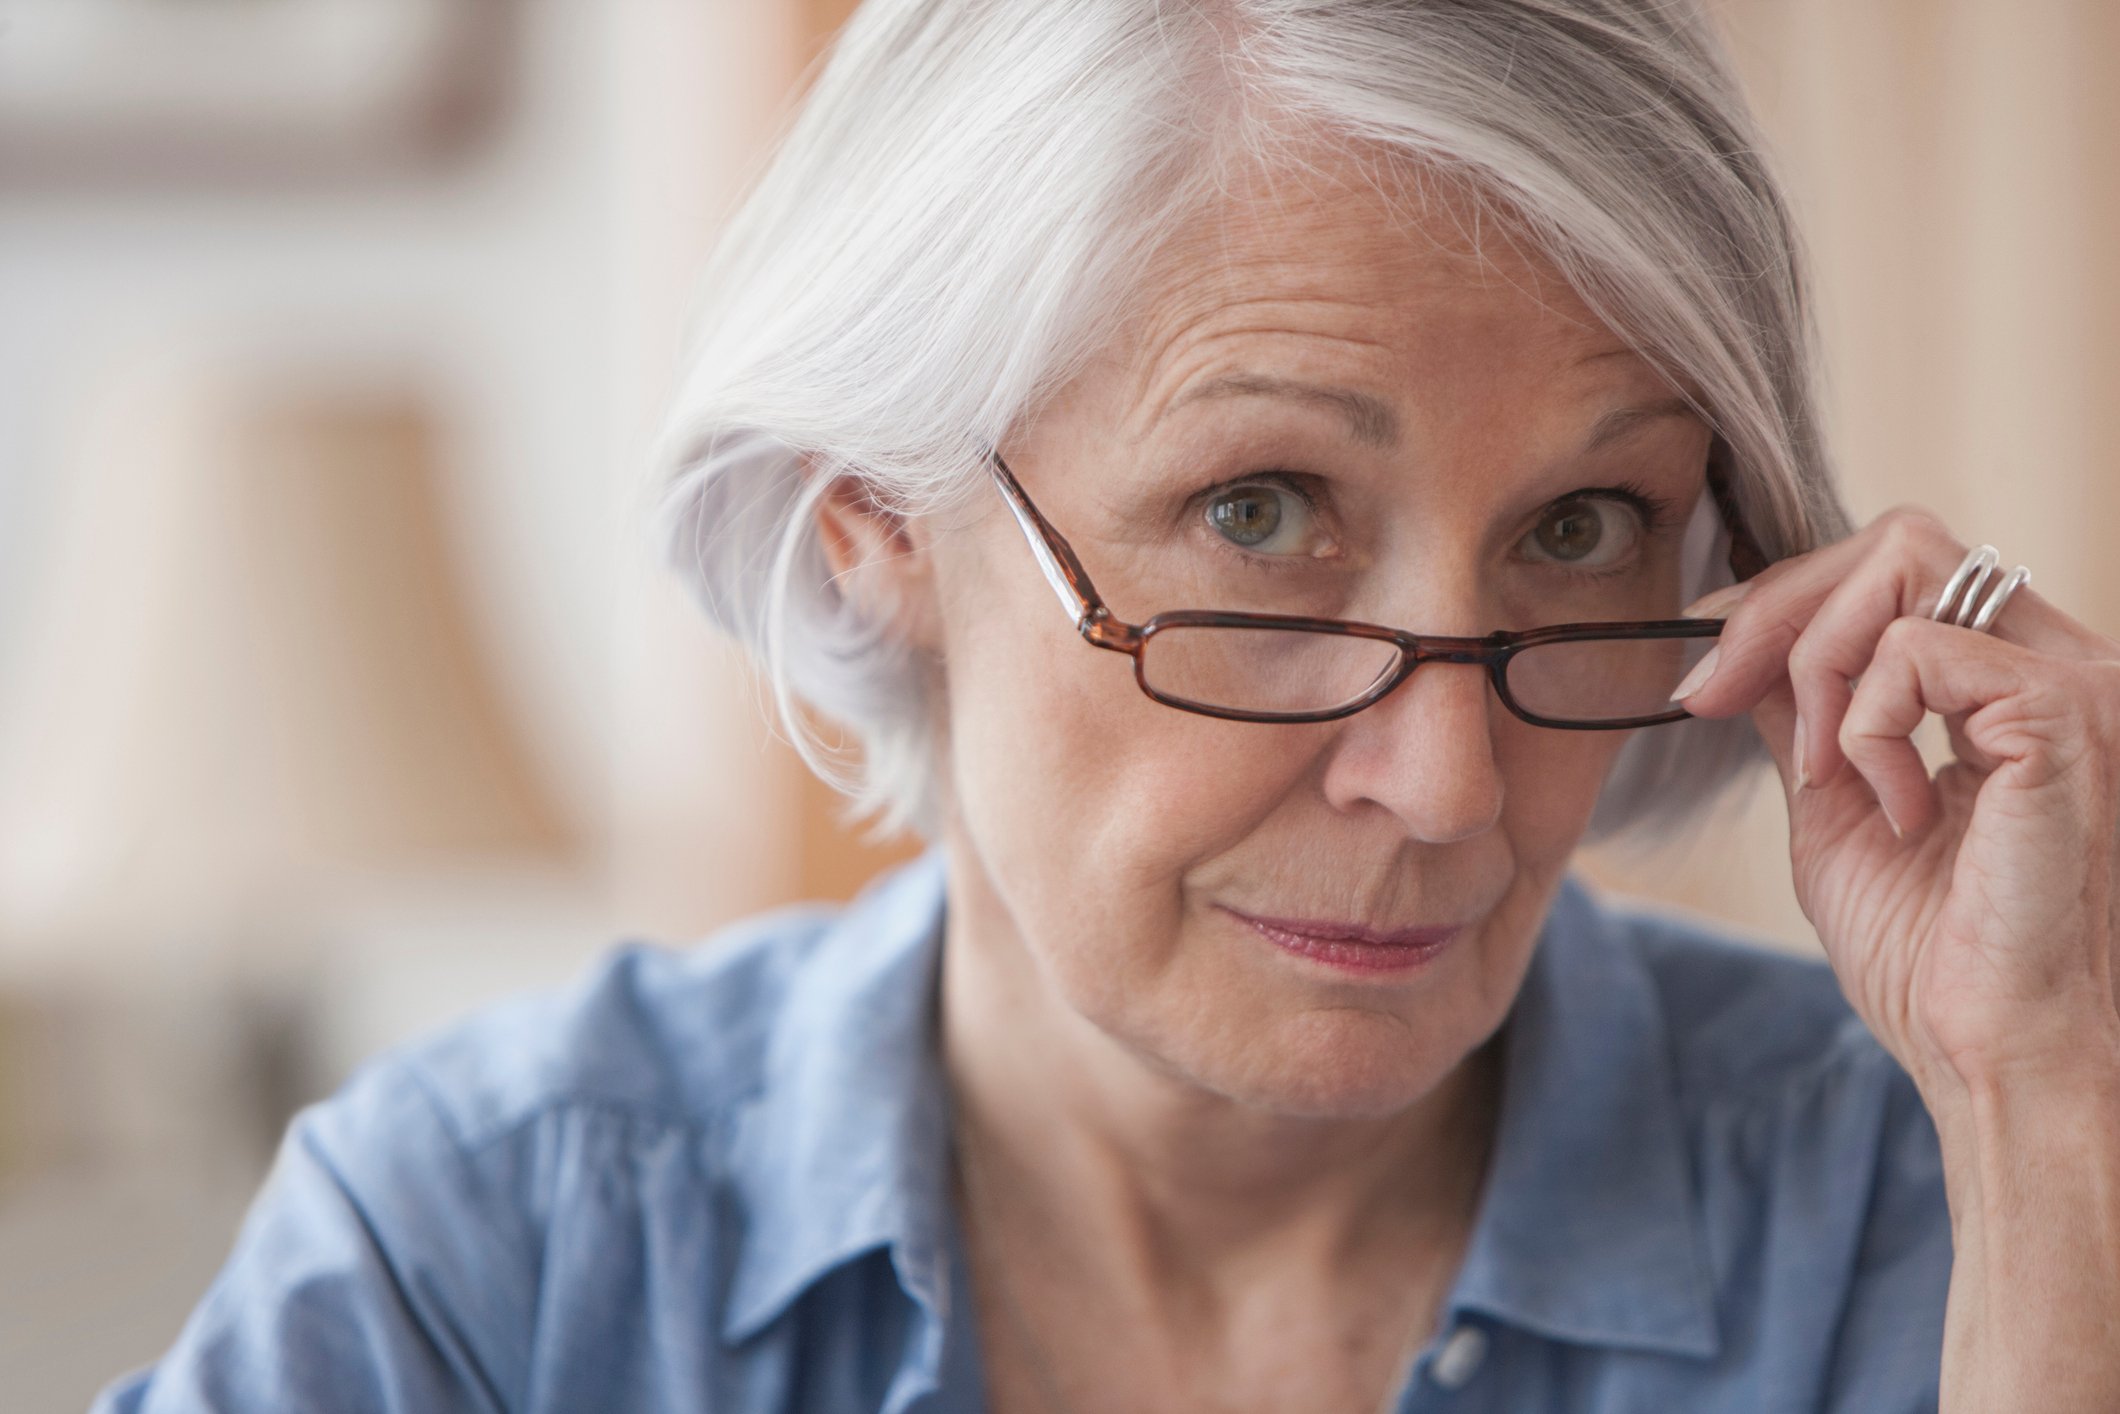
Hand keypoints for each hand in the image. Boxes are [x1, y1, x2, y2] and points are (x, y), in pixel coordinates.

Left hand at [1673, 508, 2119, 1096]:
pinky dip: (1867, 726)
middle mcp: (2062, 663)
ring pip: (1905, 563)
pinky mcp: (2067, 714)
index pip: (1897, 565)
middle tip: (1715, 696)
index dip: (1782, 600)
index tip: (1704, 673)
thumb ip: (1804, 720)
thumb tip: (1738, 653)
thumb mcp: (1837, 811)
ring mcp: (2076, 682)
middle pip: (1899, 539)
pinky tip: (1897, 812)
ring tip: (1831, 780)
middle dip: (1778, 608)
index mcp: (2013, 685)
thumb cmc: (1936, 960)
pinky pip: (1917, 648)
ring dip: (1818, 667)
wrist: (1999, 1055)